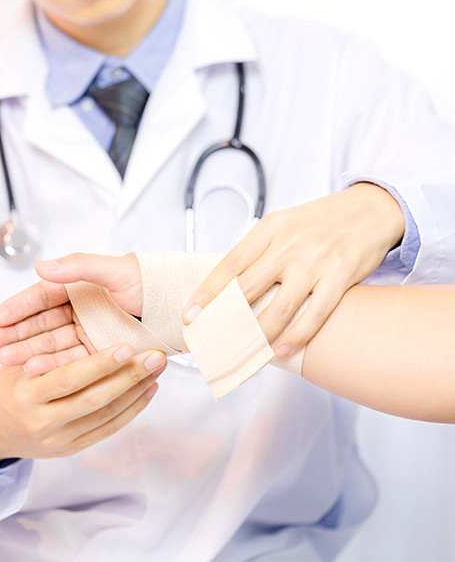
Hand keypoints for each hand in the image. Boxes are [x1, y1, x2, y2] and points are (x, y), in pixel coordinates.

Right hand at [0, 253, 142, 374]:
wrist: (181, 308)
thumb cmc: (151, 282)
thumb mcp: (115, 270)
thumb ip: (79, 267)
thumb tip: (42, 266)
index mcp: (81, 286)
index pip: (42, 296)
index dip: (19, 307)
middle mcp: (81, 310)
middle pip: (42, 322)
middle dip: (16, 332)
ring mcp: (88, 332)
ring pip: (52, 343)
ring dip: (28, 350)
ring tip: (5, 359)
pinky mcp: (98, 352)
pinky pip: (70, 360)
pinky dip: (51, 365)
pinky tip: (32, 369)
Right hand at [0, 344, 164, 462]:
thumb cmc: (3, 387)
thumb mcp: (14, 365)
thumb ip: (46, 352)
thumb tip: (85, 324)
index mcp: (26, 395)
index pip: (69, 378)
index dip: (100, 363)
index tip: (127, 345)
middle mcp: (43, 422)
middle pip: (95, 399)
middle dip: (129, 377)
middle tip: (156, 356)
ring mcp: (58, 440)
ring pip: (106, 416)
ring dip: (137, 392)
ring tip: (157, 370)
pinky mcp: (69, 450)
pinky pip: (106, 430)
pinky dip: (131, 411)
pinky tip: (148, 391)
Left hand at [182, 183, 404, 357]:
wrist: (371, 209)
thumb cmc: (320, 222)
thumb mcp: (282, 225)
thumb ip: (258, 252)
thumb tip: (228, 287)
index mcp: (269, 229)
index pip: (229, 264)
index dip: (207, 293)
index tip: (190, 315)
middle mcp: (288, 245)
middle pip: (248, 288)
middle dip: (224, 320)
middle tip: (209, 342)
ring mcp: (315, 261)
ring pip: (279, 307)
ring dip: (259, 334)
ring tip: (244, 352)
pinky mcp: (340, 276)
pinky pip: (315, 313)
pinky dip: (296, 335)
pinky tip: (281, 349)